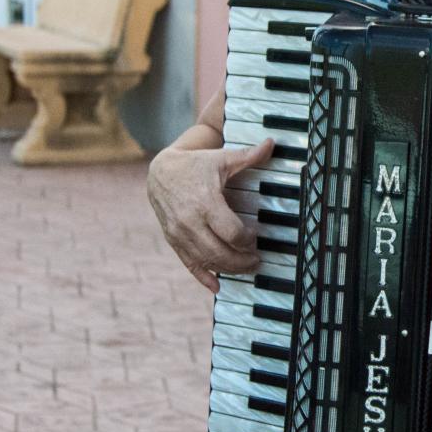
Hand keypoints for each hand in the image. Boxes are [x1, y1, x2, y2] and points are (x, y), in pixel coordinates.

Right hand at [147, 138, 274, 292]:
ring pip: (206, 261)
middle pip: (220, 252)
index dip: (248, 239)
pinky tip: (217, 287)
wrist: (160, 172)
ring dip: (228, 269)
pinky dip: (203, 277)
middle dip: (242, 261)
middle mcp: (190, 221)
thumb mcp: (221, 160)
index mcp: (205, 202)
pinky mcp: (173, 241)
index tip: (256, 237)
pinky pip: (189, 264)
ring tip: (245, 268)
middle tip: (257, 260)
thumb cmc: (195, 166)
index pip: (231, 232)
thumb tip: (271, 144)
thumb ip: (248, 156)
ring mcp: (179, 234)